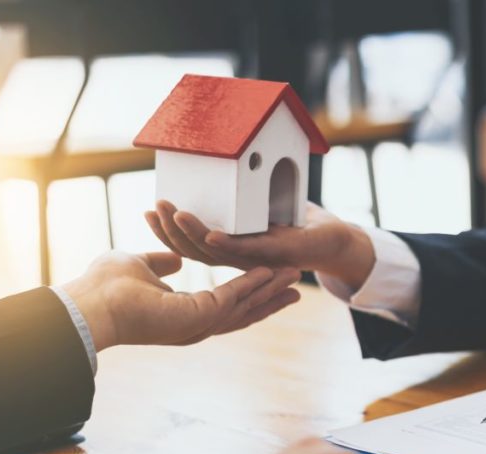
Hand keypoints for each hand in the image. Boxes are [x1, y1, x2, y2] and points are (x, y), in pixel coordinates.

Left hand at [62, 251, 300, 350]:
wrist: (90, 305)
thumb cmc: (105, 287)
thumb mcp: (140, 265)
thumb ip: (161, 263)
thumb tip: (174, 259)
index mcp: (183, 316)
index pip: (224, 306)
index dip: (248, 294)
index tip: (269, 280)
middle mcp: (195, 325)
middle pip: (244, 311)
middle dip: (271, 297)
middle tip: (297, 284)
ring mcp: (198, 324)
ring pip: (245, 305)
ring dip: (270, 289)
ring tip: (295, 275)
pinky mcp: (198, 316)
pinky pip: (234, 296)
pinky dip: (253, 282)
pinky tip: (270, 271)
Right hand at [145, 200, 375, 291]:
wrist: (337, 240)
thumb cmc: (300, 222)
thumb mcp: (265, 200)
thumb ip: (241, 191)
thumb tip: (216, 161)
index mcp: (232, 248)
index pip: (191, 243)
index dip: (167, 231)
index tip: (147, 210)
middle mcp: (240, 258)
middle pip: (194, 250)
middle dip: (169, 232)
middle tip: (152, 209)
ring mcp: (256, 260)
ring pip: (215, 253)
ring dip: (192, 234)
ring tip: (173, 214)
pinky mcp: (277, 256)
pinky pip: (249, 253)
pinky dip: (230, 245)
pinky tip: (212, 236)